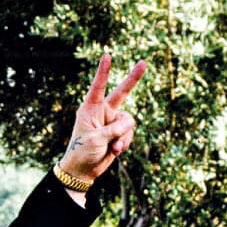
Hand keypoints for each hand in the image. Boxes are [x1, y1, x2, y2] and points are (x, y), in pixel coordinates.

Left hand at [58, 52, 145, 183]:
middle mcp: (102, 112)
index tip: (107, 55)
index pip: (98, 86)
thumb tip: (131, 124)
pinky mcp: (119, 133)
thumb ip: (114, 129)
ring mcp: (112, 122)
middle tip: (144, 62)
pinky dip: (125, 143)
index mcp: (90, 108)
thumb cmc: (82, 152)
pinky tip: (115, 151)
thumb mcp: (96, 139)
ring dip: (123, 136)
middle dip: (133, 79)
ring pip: (129, 122)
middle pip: (122, 93)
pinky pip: (129, 133)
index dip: (104, 71)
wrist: (83, 170)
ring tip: (113, 148)